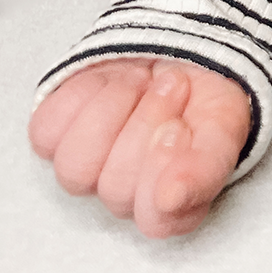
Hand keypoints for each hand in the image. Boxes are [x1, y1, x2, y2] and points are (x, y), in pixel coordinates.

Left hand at [29, 58, 251, 237]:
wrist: (178, 53)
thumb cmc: (204, 99)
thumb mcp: (223, 128)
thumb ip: (207, 169)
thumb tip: (171, 200)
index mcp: (169, 208)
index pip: (154, 220)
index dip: (162, 170)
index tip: (180, 126)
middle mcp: (123, 195)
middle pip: (116, 188)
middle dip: (147, 123)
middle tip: (172, 87)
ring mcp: (85, 167)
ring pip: (75, 166)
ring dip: (114, 108)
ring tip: (141, 81)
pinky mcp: (53, 135)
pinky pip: (48, 131)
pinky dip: (82, 95)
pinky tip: (108, 82)